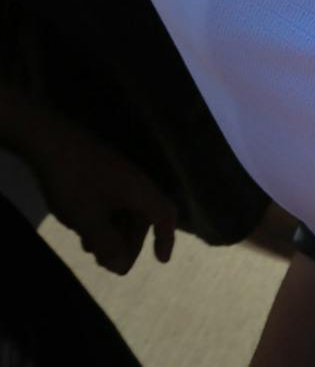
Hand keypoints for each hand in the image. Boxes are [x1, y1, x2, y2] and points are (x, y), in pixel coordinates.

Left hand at [32, 121, 177, 274]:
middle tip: (111, 265)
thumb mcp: (89, 221)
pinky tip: (84, 230)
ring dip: (113, 235)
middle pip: (143, 220)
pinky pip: (112, 204)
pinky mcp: (103, 175)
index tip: (160, 261)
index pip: (165, 216)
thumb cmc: (75, 183)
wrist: (51, 143)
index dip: (166, 239)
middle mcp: (136, 184)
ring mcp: (119, 178)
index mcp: (141, 192)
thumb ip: (107, 245)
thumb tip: (122, 267)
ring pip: (125, 213)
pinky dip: (104, 222)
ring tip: (91, 250)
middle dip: (129, 245)